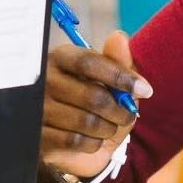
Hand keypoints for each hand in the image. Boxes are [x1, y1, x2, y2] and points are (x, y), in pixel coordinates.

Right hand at [40, 32, 147, 182]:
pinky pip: (75, 140)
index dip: (120, 76)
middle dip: (120, 110)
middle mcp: (43, 80)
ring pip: (86, 121)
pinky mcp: (38, 136)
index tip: (145, 90)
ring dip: (107, 128)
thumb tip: (119, 37)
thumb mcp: (109, 82)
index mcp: (60, 59)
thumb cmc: (92, 105)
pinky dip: (93, 143)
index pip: (88, 62)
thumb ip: (116, 60)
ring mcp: (37, 109)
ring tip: (109, 127)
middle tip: (128, 115)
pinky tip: (92, 139)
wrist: (75, 145)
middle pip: (92, 95)